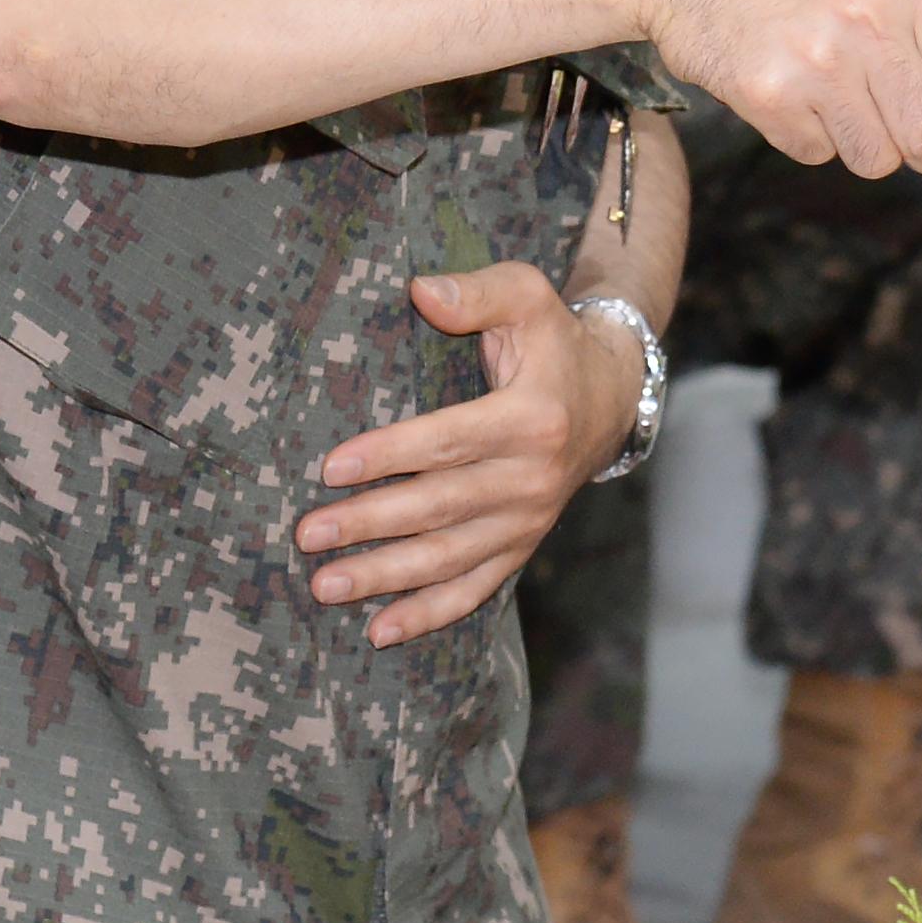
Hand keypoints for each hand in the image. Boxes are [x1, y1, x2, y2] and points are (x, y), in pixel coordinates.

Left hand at [298, 265, 637, 645]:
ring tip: (325, 584)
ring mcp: (528, 519)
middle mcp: (533, 478)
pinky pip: (475, 588)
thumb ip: (477, 292)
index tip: (331, 468)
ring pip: (449, 557)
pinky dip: (429, 613)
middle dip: (369, 524)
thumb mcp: (528, 298)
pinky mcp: (522, 545)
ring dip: (385, 576)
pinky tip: (381, 630)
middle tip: (308, 534)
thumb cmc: (554, 342)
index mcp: (532, 418)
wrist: (613, 396)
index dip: (389, 456)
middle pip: (439, 508)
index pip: (449, 442)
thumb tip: (421, 291)